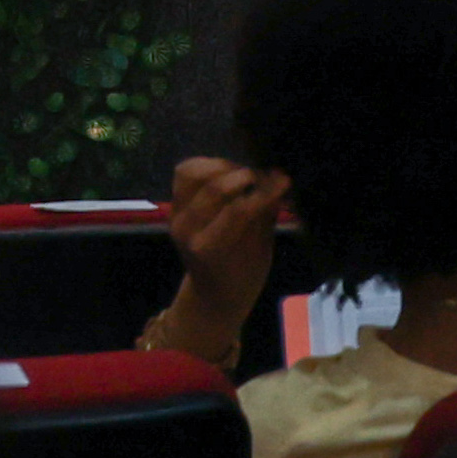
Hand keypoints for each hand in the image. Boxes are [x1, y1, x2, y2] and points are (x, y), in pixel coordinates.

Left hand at [142, 155, 285, 360]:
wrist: (213, 292)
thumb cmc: (244, 276)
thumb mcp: (262, 251)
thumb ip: (265, 214)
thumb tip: (278, 178)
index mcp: (210, 248)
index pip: (238, 210)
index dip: (263, 191)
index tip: (284, 179)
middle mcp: (186, 229)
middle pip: (213, 188)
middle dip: (245, 175)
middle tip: (267, 176)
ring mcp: (175, 214)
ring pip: (192, 173)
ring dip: (223, 166)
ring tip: (246, 174)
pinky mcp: (173, 204)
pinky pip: (184, 173)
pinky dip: (206, 165)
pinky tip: (227, 172)